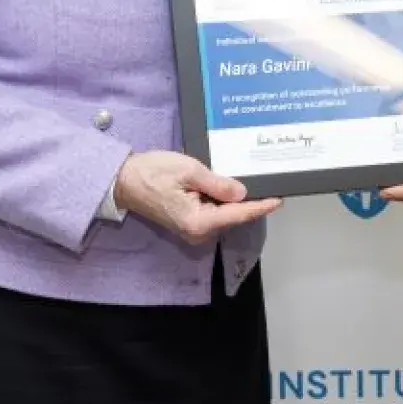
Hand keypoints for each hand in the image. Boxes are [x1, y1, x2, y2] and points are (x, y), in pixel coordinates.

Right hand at [115, 150, 280, 243]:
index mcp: (199, 221)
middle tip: (269, 183)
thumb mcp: (189, 171)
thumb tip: (242, 193)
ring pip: (225, 215)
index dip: (260, 206)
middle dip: (251, 202)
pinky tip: (231, 187)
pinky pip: (214, 214)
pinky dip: (224, 202)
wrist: (123, 181)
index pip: (238, 214)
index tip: (279, 198)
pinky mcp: (189, 223)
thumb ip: (218, 184)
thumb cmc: (153, 173)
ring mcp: (193, 230)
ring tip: (254, 182)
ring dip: (237, 201)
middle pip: (234, 216)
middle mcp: (198, 232)